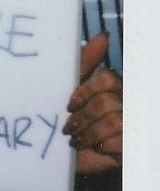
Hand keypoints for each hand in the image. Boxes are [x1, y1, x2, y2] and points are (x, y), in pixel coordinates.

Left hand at [62, 33, 122, 174]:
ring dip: (90, 134)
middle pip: (107, 102)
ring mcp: (130, 123)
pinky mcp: (131, 145)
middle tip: (69, 128)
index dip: (86, 91)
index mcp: (111, 86)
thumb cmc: (64, 117)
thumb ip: (86, 60)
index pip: (106, 79)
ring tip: (76, 140)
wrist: (60, 153)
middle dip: (84, 118)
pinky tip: (95, 149)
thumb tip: (104, 36)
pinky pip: (121, 142)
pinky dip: (104, 147)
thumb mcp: (69, 85)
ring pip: (114, 122)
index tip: (69, 105)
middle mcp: (124, 102)